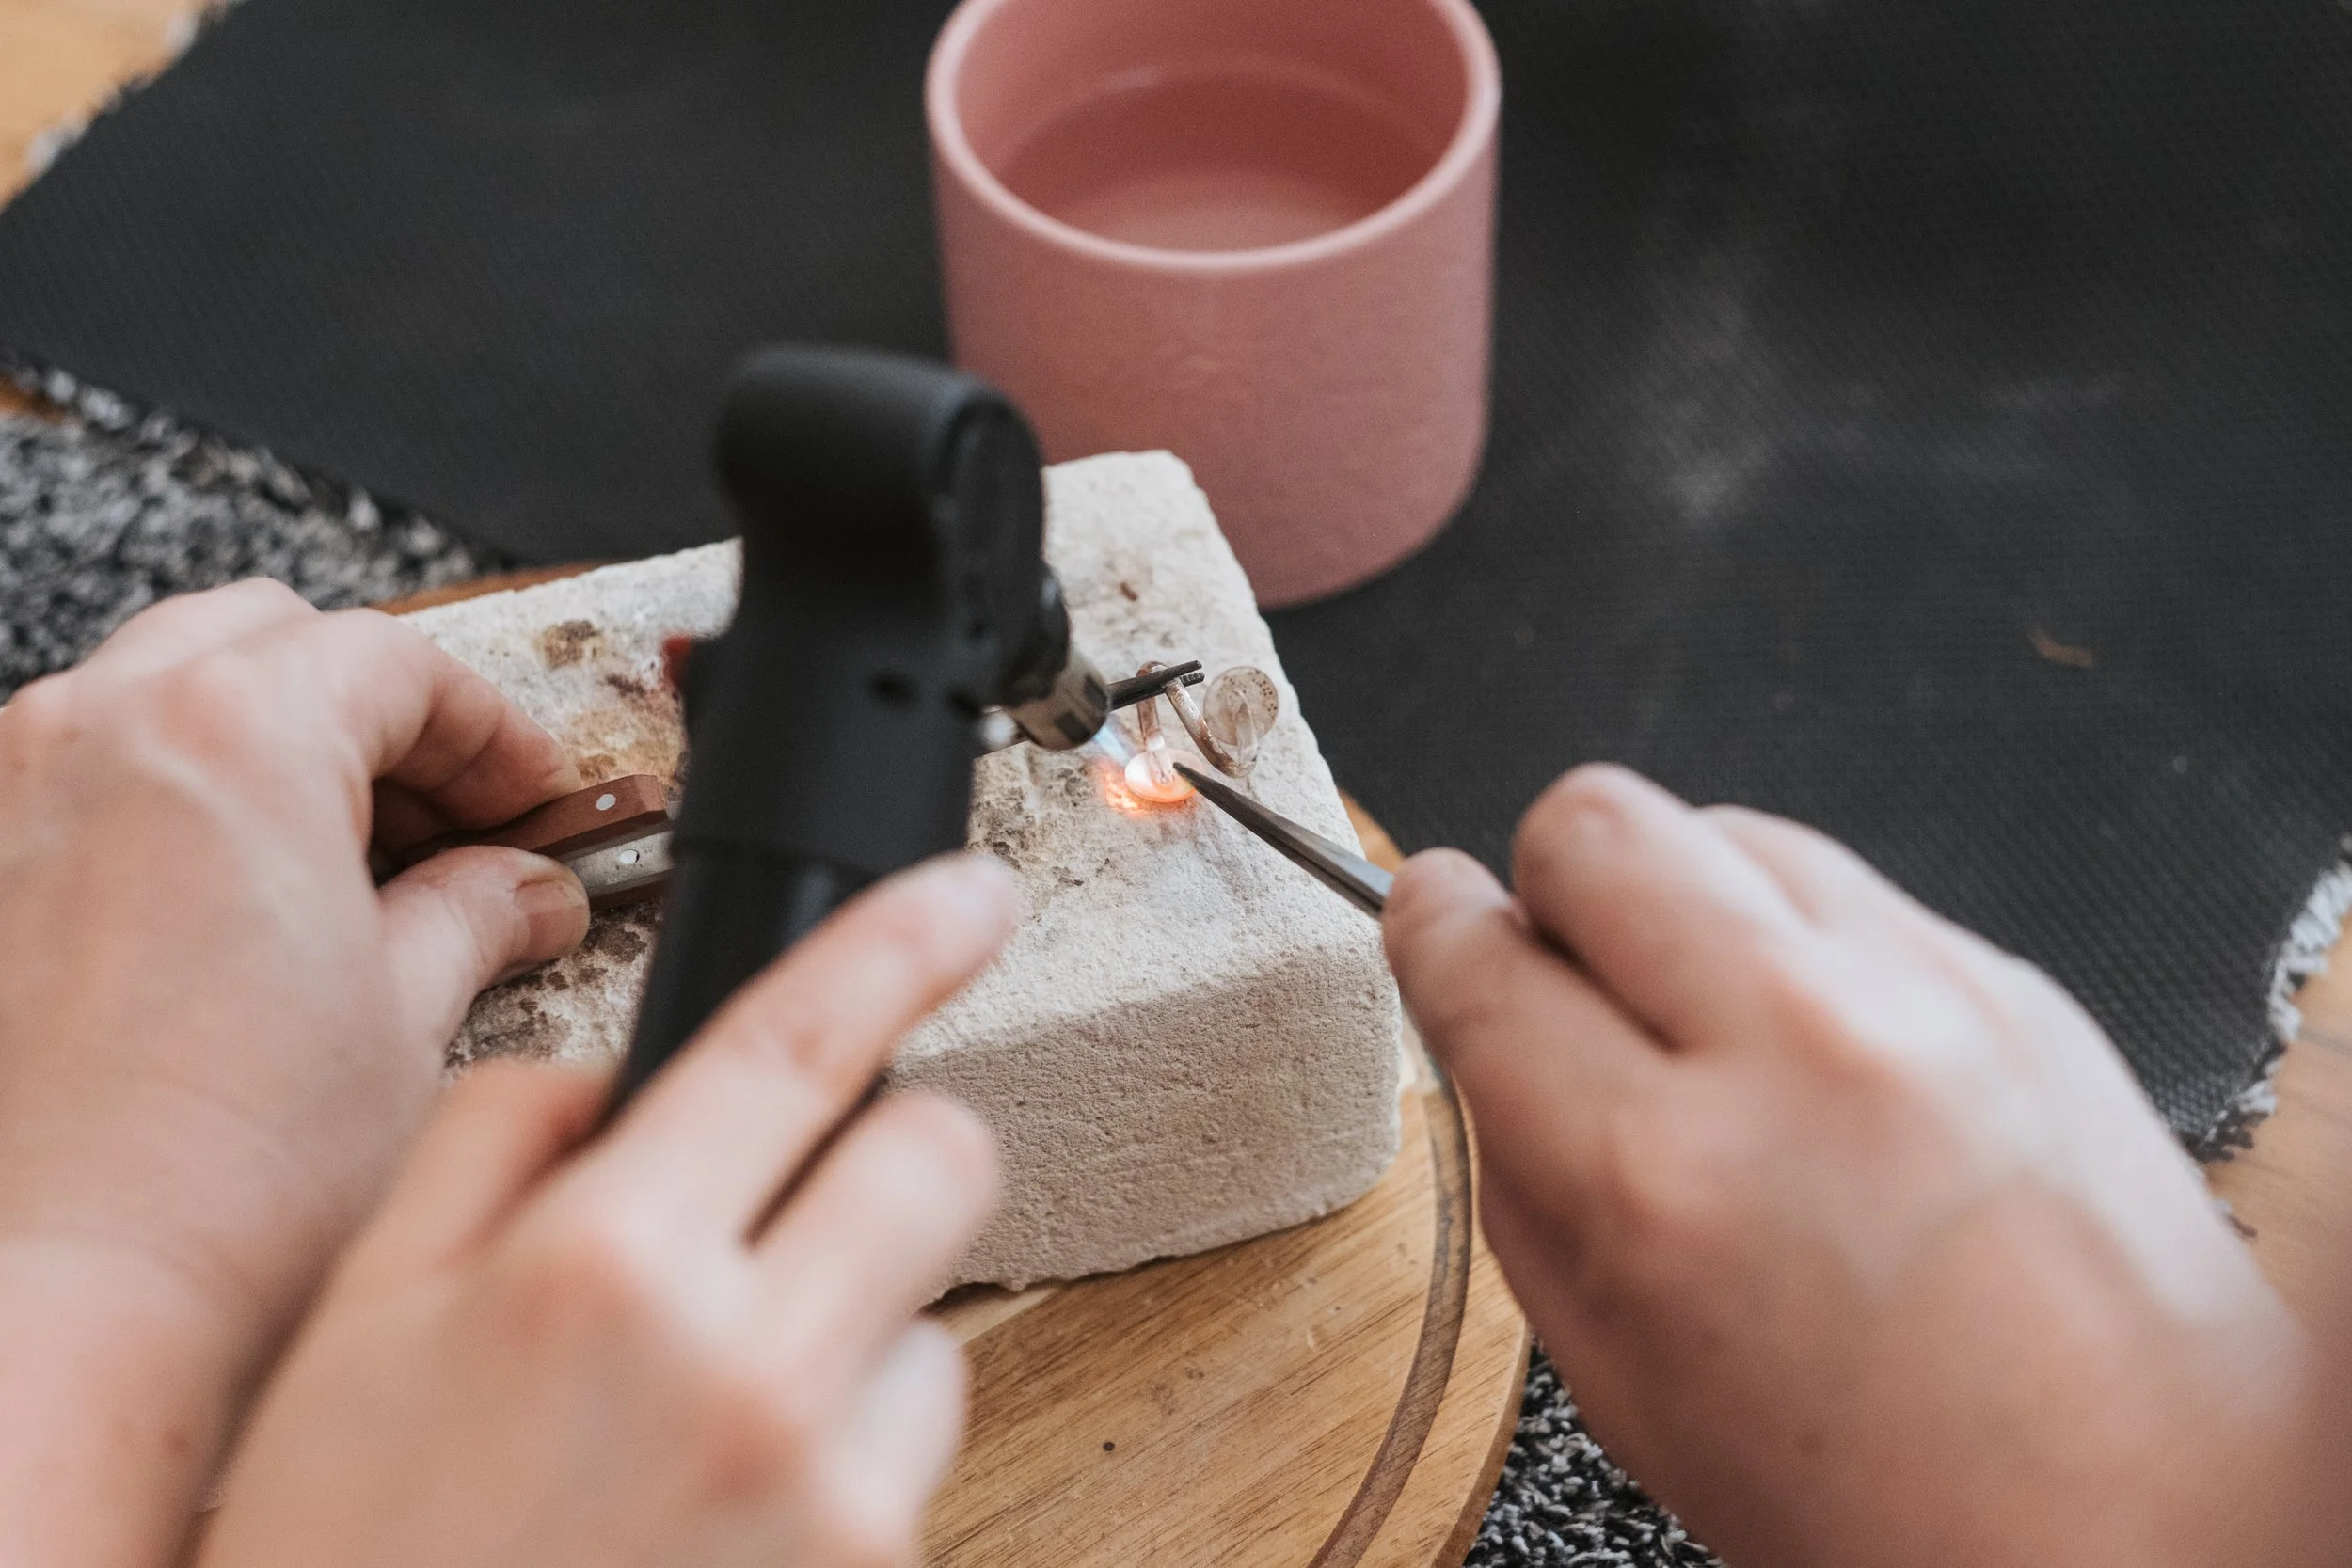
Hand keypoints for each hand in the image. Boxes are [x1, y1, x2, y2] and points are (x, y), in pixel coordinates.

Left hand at [0, 582, 589, 1566]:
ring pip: (162, 698)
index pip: (399, 663)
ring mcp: (6, 805)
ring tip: (357, 870)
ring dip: (273, 752)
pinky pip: (87, 790)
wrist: (60, 1310)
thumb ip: (478, 915)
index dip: (496, 730)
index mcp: (231, 733)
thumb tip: (518, 893)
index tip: (536, 793)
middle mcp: (93, 738)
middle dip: (378, 713)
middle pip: (269, 642)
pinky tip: (248, 921)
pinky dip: (180, 814)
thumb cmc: (210, 1187)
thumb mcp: (408, 1021)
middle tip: (460, 816)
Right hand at [199, 854, 1011, 1567]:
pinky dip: (847, 1455)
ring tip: (715, 1417)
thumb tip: (612, 1075)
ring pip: (937, 1321)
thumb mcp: (362, 1322)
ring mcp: (829, 1492)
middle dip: (892, 1150)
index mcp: (601, 1273)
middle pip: (940, 1159)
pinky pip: (911, 1457)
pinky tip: (729, 1506)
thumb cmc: (351, 1560)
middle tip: (808, 1200)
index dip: (903, 941)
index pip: (797, 1045)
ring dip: (857, 1333)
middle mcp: (744, 1372)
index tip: (970, 893)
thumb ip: (489, 1147)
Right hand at [1384, 765, 2307, 1567]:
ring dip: (1685, 905)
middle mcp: (1794, 1049)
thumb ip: (1524, 1185)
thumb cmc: (1898, 1496)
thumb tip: (1482, 1035)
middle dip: (1549, 884)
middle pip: (1594, 823)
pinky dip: (1803, 945)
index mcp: (1661, 1175)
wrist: (2147, 1517)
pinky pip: (1849, 888)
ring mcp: (1922, 996)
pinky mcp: (2013, 978)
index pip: (1476, 955)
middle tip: (1573, 967)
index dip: (1431, 928)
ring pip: (1725, 824)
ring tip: (1714, 1023)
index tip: (1437, 920)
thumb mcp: (1625, 1381)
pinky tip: (1826, 1054)